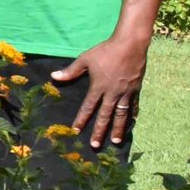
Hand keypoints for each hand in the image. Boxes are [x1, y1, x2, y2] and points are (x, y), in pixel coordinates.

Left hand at [52, 35, 148, 150]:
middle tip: (96, 145)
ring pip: (121, 115)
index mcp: (98, 87)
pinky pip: (133, 105)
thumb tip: (54, 77)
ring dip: (118, 128)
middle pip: (105, 116)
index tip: (76, 131)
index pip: (88, 107)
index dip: (81, 119)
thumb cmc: (106, 51)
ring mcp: (125, 92)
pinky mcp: (136, 89)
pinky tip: (132, 122)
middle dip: (100, 131)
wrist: (130, 44)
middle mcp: (112, 93)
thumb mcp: (85, 59)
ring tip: (116, 141)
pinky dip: (132, 114)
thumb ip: (71, 71)